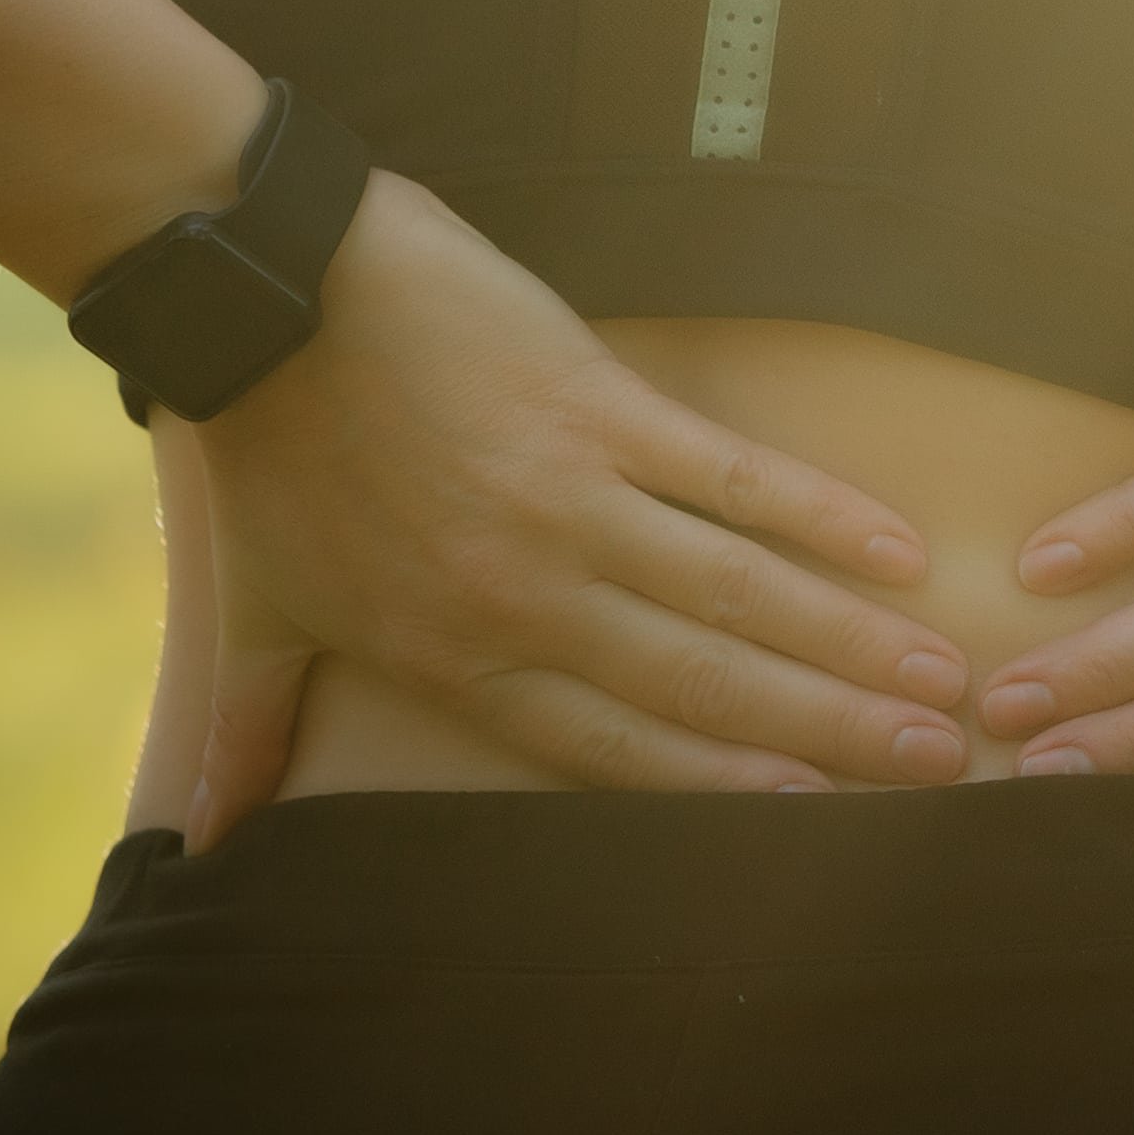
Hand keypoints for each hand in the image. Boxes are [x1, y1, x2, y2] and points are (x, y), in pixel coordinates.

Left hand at [179, 171, 970, 839]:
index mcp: (455, 654)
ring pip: (740, 593)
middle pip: (704, 683)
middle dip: (829, 730)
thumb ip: (244, 727)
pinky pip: (732, 477)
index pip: (612, 744)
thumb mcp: (258, 608)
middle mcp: (527, 595)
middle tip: (935, 763)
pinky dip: (821, 515)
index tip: (817, 815)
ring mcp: (569, 501)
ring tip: (942, 679)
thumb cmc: (266, 449)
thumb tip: (192, 839)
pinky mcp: (599, 407)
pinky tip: (897, 549)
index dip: (725, 782)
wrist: (268, 295)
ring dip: (851, 641)